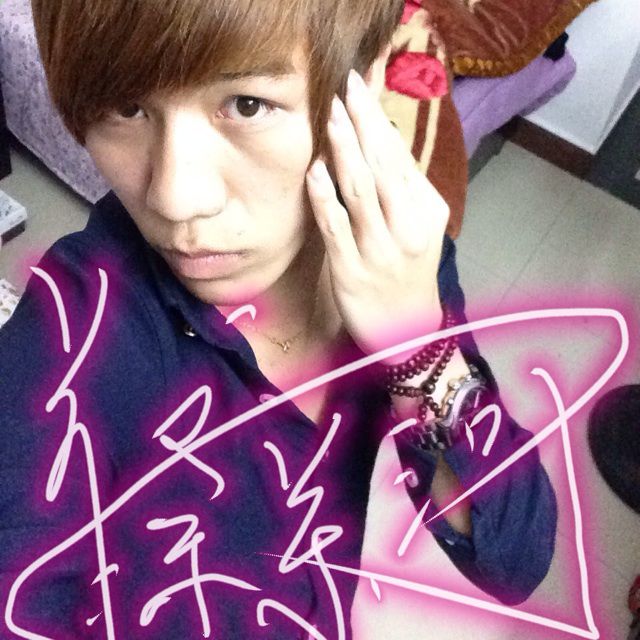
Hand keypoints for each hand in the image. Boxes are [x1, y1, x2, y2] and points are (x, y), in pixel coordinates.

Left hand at [305, 70, 448, 359]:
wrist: (408, 331)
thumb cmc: (408, 271)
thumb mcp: (417, 227)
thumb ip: (401, 188)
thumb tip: (378, 138)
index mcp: (426, 211)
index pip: (400, 158)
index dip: (378, 121)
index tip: (360, 89)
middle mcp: (407, 228)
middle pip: (384, 167)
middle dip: (363, 124)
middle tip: (345, 87)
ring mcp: (380, 251)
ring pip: (362, 192)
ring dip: (345, 151)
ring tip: (331, 116)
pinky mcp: (352, 272)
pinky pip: (337, 229)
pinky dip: (326, 199)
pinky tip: (315, 172)